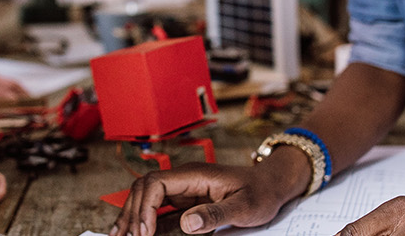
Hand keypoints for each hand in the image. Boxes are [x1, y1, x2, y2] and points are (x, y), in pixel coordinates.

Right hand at [110, 162, 294, 235]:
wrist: (271, 185)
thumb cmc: (261, 192)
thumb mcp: (244, 206)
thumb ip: (216, 214)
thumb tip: (187, 224)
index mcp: (195, 175)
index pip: (156, 184)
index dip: (145, 208)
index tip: (144, 233)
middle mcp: (184, 179)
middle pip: (144, 189)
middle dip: (132, 214)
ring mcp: (183, 189)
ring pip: (147, 198)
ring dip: (133, 216)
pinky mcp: (186, 201)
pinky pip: (158, 209)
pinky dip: (144, 221)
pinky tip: (135, 234)